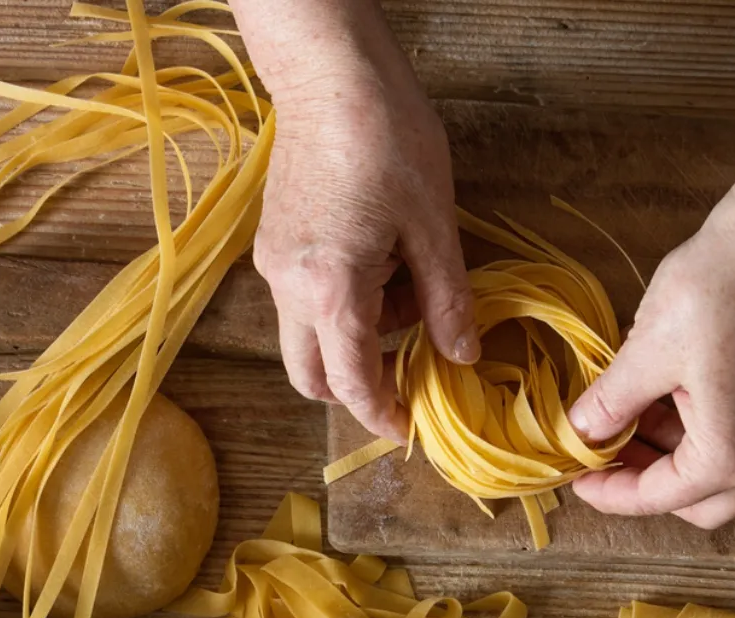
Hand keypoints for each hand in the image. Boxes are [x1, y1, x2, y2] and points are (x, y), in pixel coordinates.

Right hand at [253, 30, 477, 441]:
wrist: (328, 72)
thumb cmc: (387, 137)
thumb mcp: (434, 225)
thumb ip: (447, 300)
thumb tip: (462, 356)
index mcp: (331, 290)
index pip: (352, 382)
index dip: (381, 414)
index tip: (408, 428)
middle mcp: (289, 288)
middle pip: (311, 375)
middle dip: (355, 389)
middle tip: (406, 375)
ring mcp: (273, 266)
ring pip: (308, 339)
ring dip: (355, 341)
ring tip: (408, 294)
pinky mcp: (272, 244)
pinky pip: (303, 303)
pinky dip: (340, 309)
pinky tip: (380, 269)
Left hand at [568, 196, 734, 528]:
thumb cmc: (716, 290)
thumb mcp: (646, 353)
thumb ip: (609, 406)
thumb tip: (580, 434)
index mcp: (731, 454)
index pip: (658, 497)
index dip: (609, 492)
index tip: (574, 478)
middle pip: (696, 503)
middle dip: (644, 484)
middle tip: (601, 454)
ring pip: (714, 475)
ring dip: (664, 457)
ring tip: (620, 418)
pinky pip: (733, 443)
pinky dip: (690, 436)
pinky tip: (654, 401)